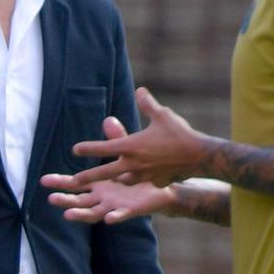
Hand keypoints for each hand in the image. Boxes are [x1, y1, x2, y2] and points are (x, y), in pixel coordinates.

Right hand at [44, 115, 179, 222]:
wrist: (166, 185)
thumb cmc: (142, 170)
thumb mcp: (126, 151)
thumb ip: (116, 138)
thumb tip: (107, 119)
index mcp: (98, 184)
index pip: (74, 184)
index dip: (60, 183)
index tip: (43, 180)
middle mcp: (102, 198)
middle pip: (78, 201)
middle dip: (64, 200)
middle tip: (50, 198)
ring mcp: (115, 206)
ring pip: (94, 213)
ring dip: (81, 215)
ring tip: (68, 215)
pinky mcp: (131, 210)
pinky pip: (121, 215)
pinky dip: (115, 217)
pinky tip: (108, 219)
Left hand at [64, 88, 209, 191]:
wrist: (200, 156)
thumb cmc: (179, 133)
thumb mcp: (162, 114)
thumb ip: (147, 104)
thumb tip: (139, 90)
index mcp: (132, 146)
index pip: (104, 147)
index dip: (88, 148)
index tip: (75, 149)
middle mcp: (134, 164)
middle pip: (105, 172)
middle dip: (88, 176)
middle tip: (74, 181)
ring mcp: (144, 176)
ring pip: (124, 180)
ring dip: (117, 178)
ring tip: (112, 177)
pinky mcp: (155, 183)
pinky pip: (143, 182)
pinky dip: (140, 179)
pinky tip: (143, 177)